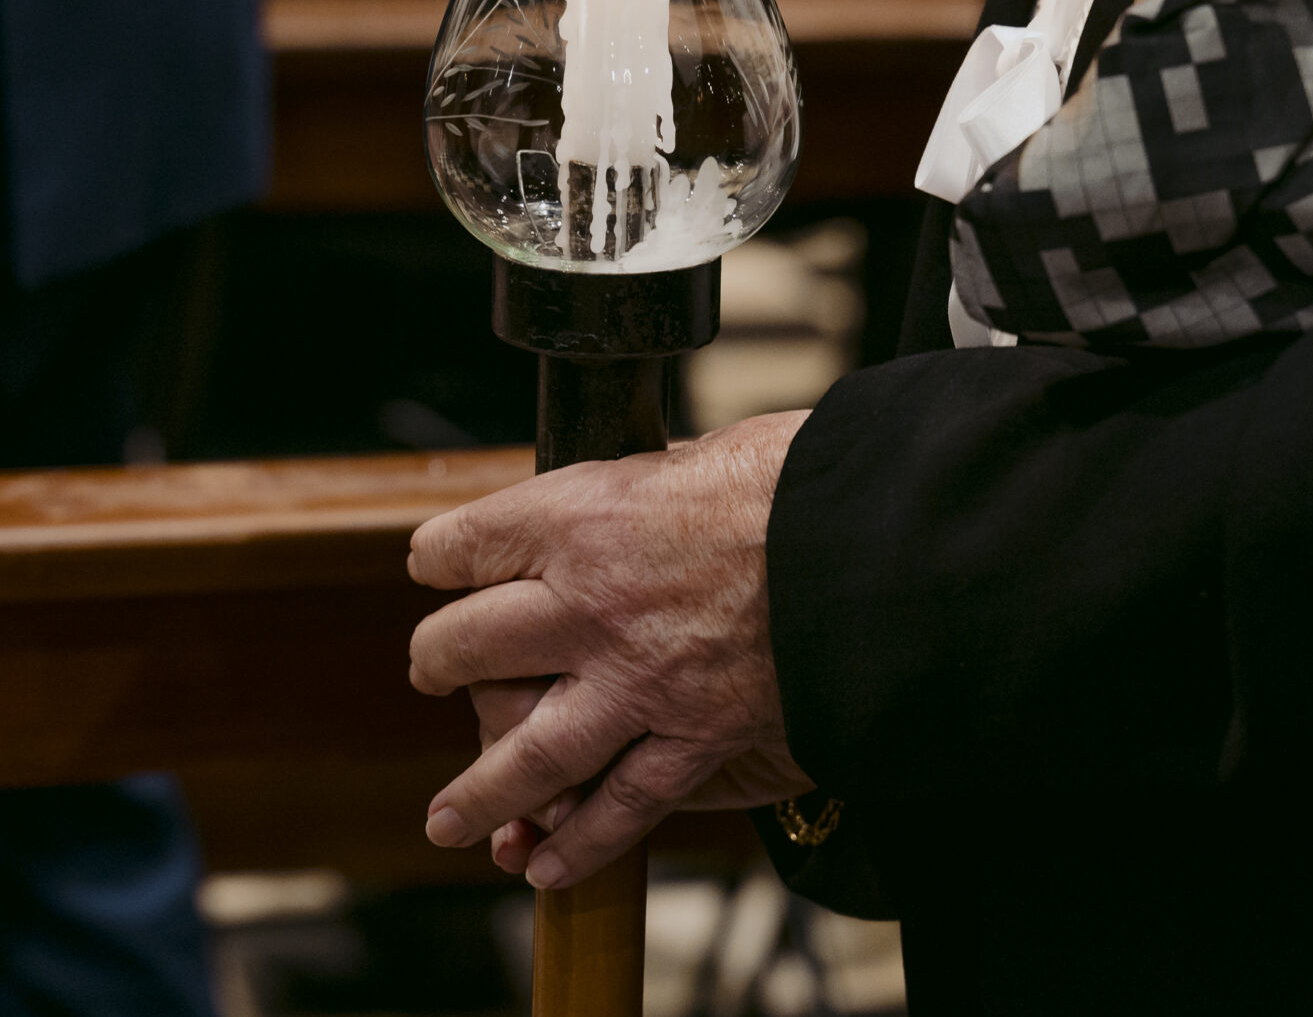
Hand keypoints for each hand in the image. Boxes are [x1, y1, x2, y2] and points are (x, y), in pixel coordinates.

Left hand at [407, 411, 815, 888]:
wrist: (880, 543)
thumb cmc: (804, 478)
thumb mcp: (707, 449)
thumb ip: (655, 482)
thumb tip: (651, 484)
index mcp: (583, 515)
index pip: (467, 543)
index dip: (441, 556)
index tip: (438, 563)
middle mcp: (590, 603)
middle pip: (469, 646)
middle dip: (438, 661)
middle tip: (432, 668)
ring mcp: (638, 680)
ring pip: (528, 749)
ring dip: (481, 788)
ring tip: (449, 816)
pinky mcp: (696, 736)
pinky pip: (623, 804)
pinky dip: (582, 841)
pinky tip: (547, 862)